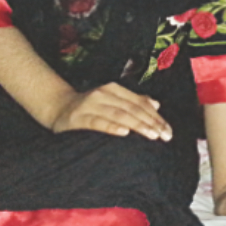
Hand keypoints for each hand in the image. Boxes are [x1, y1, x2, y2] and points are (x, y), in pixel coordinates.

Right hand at [51, 83, 172, 141]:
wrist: (57, 107)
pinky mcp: (78, 117)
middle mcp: (104, 93)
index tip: (168, 131)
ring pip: (119, 114)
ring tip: (151, 135)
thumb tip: (157, 104)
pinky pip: (97, 122)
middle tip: (164, 136)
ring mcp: (90, 104)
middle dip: (151, 123)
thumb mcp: (112, 101)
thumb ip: (133, 102)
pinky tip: (124, 132)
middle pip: (133, 109)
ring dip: (137, 125)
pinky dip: (111, 127)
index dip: (156, 117)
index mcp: (115, 89)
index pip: (140, 103)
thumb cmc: (90, 108)